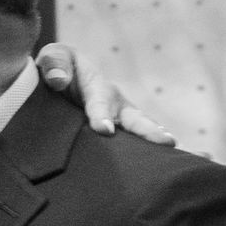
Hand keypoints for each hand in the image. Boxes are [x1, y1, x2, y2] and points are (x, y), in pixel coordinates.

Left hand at [33, 42, 173, 145]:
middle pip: (133, 117)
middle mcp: (115, 103)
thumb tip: (59, 80)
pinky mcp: (119, 133)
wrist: (67, 72)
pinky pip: (133, 144)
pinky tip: (159, 168)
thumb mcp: (54, 57)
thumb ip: (55, 64)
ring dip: (154, 142)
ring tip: (171, 154)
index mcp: (97, 85)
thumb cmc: (59, 65)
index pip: (99, 100)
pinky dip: (147, 154)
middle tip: (166, 141)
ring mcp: (120, 119)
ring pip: (138, 131)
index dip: (101, 114)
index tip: (104, 130)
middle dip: (147, 129)